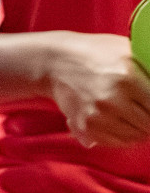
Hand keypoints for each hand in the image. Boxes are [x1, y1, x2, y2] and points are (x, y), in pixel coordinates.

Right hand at [44, 32, 149, 147]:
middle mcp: (114, 99)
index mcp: (128, 77)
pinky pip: (120, 142)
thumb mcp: (128, 50)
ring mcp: (99, 116)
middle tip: (143, 107)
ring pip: (139, 136)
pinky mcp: (87, 128)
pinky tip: (119, 119)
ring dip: (141, 128)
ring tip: (131, 111)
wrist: (53, 61)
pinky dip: (125, 135)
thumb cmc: (96, 53)